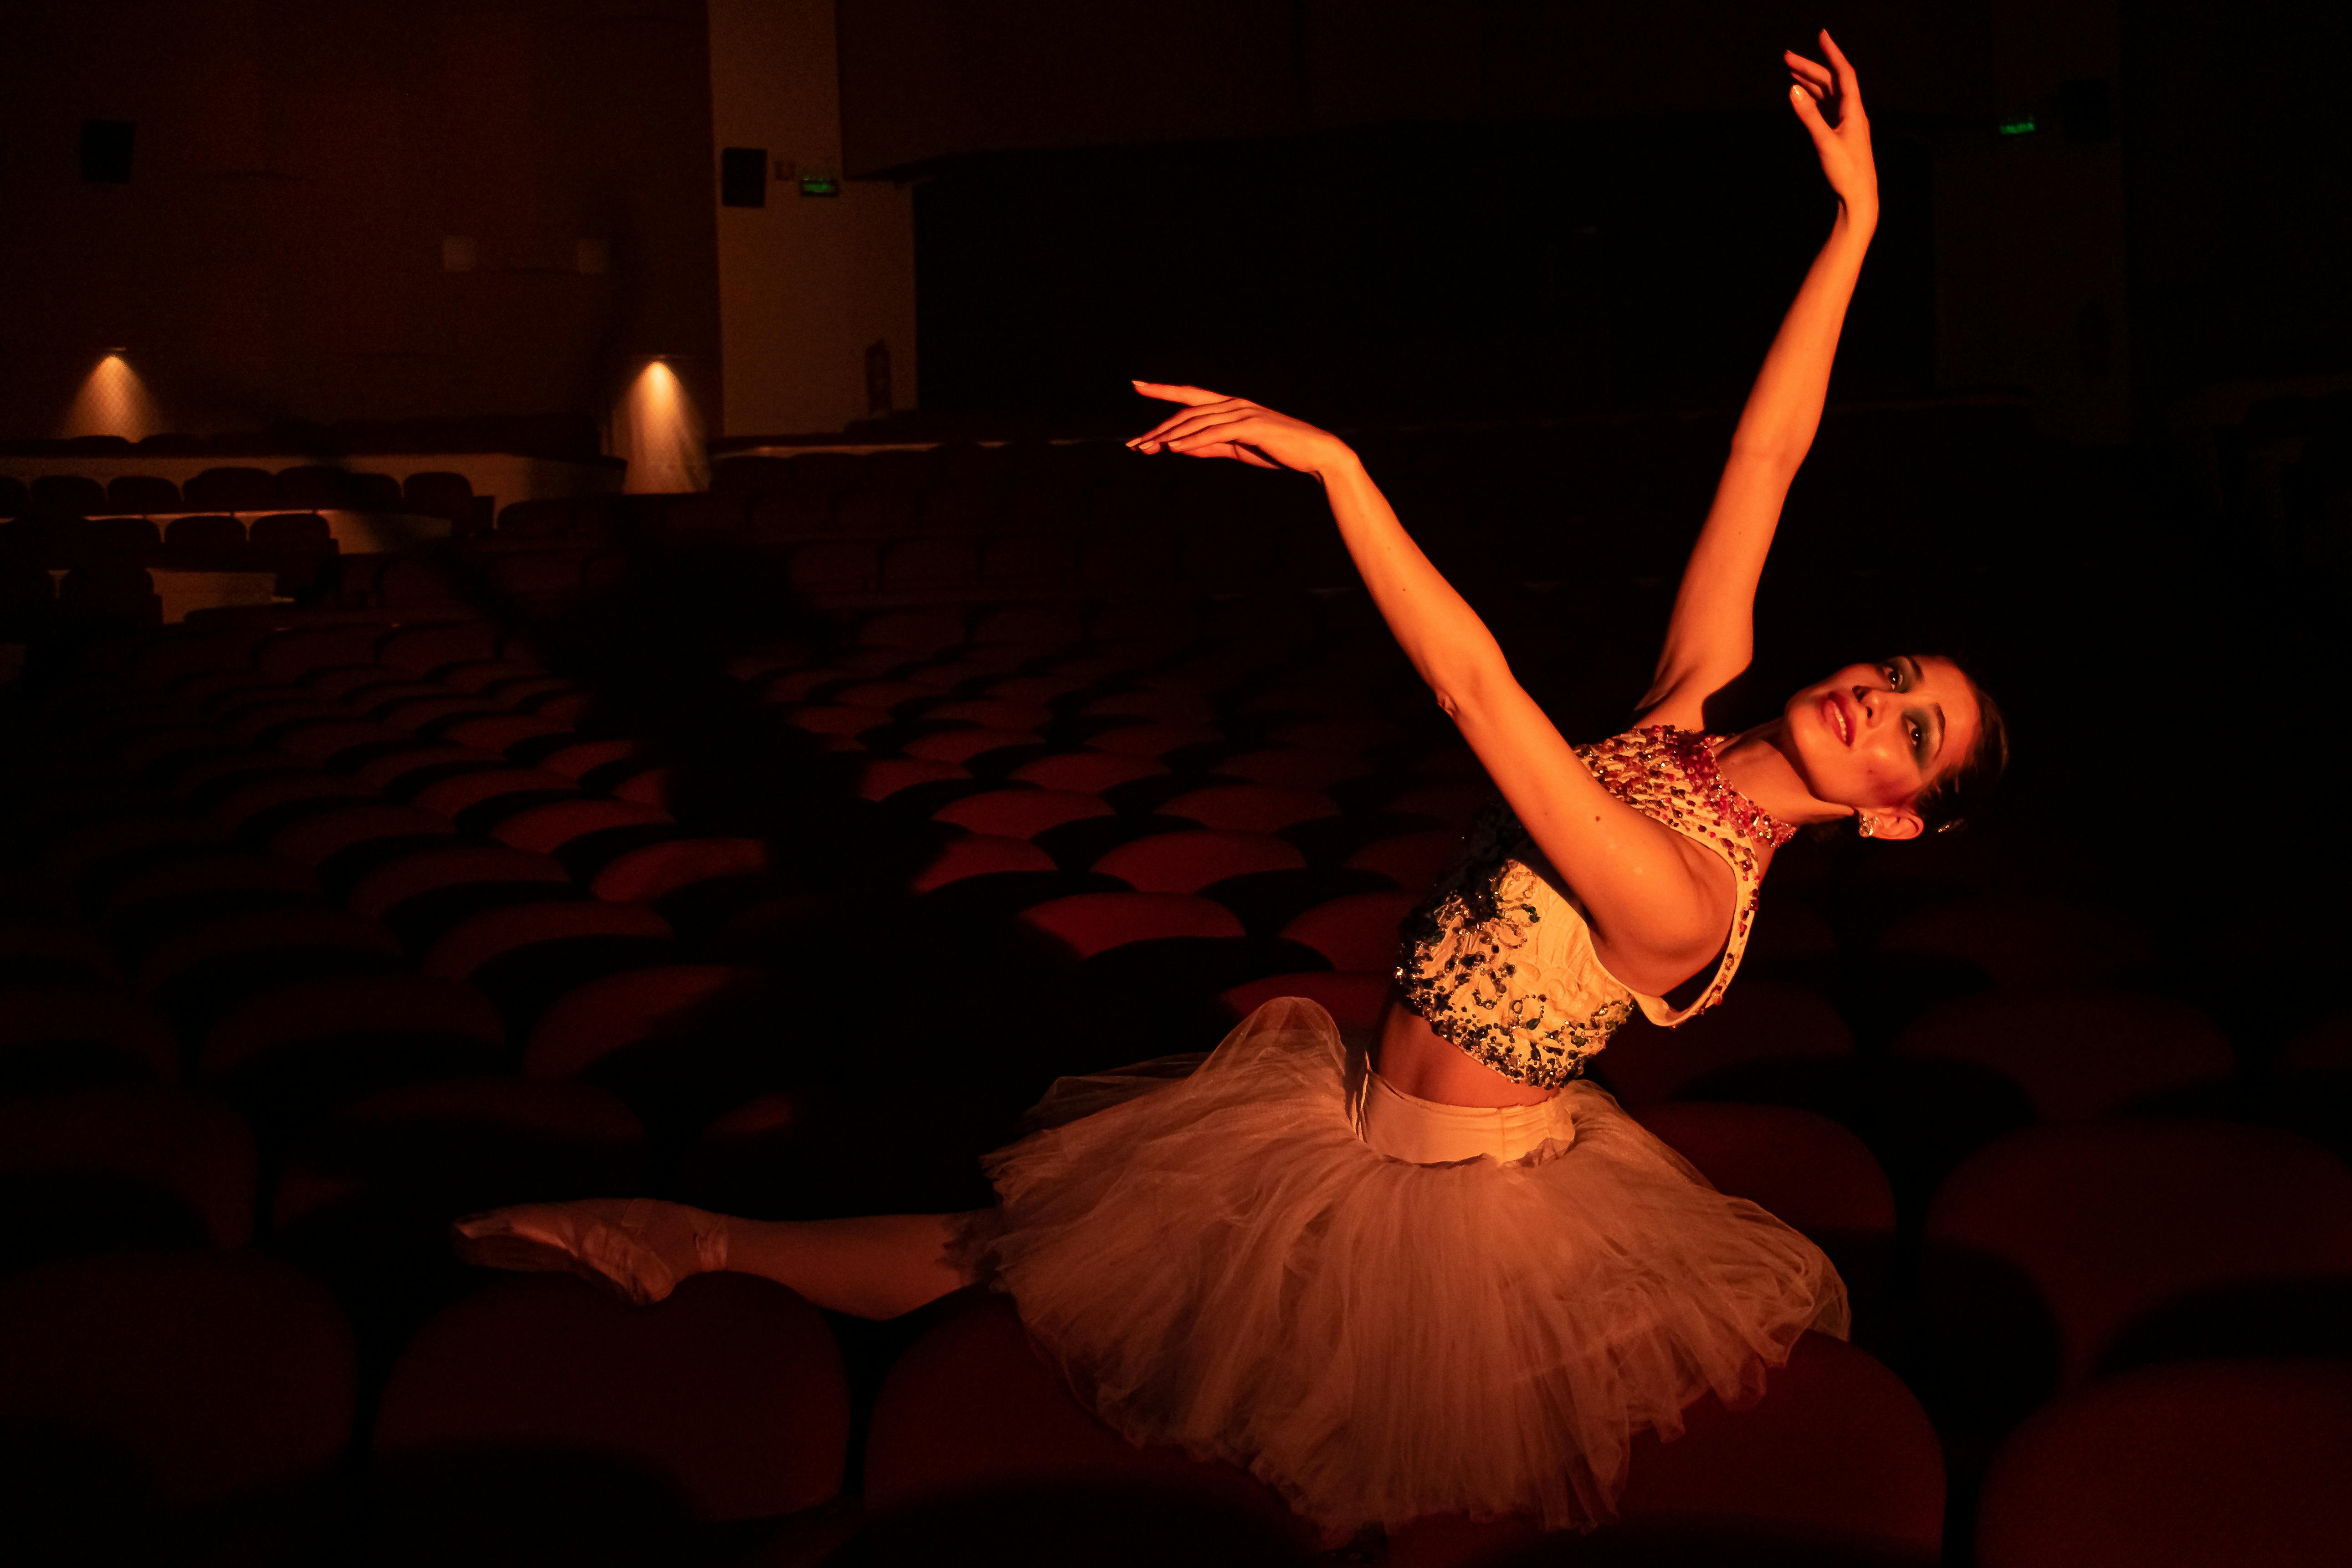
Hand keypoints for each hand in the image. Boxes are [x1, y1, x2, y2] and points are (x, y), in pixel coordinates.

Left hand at [1125, 382, 1351, 475]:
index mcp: (1229, 405)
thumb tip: (1180, 448)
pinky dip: (1193, 440)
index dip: (1162, 390)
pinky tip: (1174, 448)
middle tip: (1134, 442)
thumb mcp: (1237, 449)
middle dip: (1158, 426)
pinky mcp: (1252, 427)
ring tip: (1147, 447)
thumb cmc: (1277, 451)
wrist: (1315, 454)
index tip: (1136, 385)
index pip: (1190, 396)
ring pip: (1197, 422)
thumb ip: (1210, 446)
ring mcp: (1243, 413)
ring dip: (1170, 436)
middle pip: (1187, 411)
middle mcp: (1233, 404)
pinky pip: (1215, 433)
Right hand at [1785, 30, 1875, 222]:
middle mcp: (1852, 112)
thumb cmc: (1846, 172)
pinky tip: (1802, 96)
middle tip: (1787, 58)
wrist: (1859, 197)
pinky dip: (1813, 99)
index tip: (1821, 36)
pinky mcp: (1840, 134)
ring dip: (1811, 82)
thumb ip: (1808, 116)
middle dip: (1811, 67)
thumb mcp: (1825, 142)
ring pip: (1828, 94)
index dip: (1832, 53)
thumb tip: (1792, 90)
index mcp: (1854, 110)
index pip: (1844, 73)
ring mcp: (1846, 123)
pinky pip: (1826, 108)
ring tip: (1791, 72)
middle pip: (1832, 81)